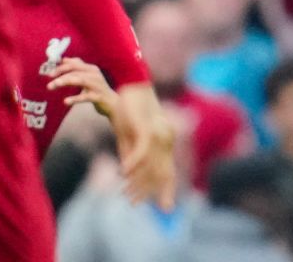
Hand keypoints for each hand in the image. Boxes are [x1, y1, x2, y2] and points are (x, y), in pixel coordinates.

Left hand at [49, 57, 118, 118]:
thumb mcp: (88, 77)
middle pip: (75, 71)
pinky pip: (85, 97)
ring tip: (52, 86)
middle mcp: (94, 74)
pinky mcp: (98, 96)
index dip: (61, 67)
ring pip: (79, 80)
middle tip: (48, 83)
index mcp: (91, 69)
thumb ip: (77, 68)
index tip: (49, 74)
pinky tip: (65, 101)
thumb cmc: (98, 90)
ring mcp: (97, 85)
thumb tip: (64, 59)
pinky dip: (75, 98)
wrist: (113, 104)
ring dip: (64, 82)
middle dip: (60, 75)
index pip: (74, 64)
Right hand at [111, 82, 177, 208]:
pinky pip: (141, 151)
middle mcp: (164, 140)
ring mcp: (157, 135)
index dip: (166, 189)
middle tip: (136, 205)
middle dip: (151, 191)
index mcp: (162, 143)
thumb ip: (129, 153)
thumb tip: (128, 172)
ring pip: (151, 165)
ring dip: (138, 181)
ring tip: (128, 195)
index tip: (165, 207)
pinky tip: (123, 174)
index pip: (168, 170)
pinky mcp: (146, 128)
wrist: (129, 85)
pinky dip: (132, 163)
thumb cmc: (128, 109)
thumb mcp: (128, 135)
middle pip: (163, 172)